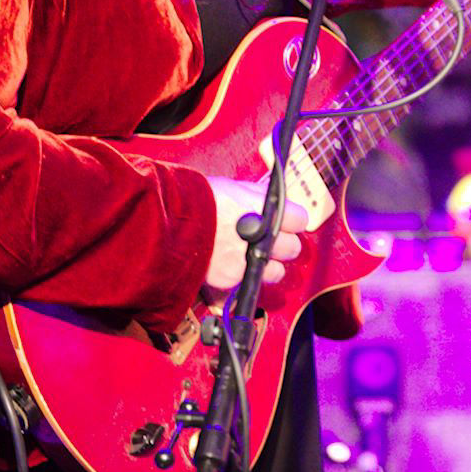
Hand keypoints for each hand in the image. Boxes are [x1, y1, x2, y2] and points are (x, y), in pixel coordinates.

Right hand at [203, 177, 310, 303]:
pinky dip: (242, 277)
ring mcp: (248, 262)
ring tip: (251, 257)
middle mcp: (264, 239)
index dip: (292, 220)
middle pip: (293, 248)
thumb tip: (271, 198)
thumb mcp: (234, 188)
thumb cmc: (198, 201)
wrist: (169, 223)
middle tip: (268, 241)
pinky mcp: (232, 281)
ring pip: (276, 272)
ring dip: (267, 266)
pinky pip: (248, 283)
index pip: (301, 219)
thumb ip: (257, 197)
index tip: (287, 222)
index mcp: (268, 212)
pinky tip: (232, 266)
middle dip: (282, 245)